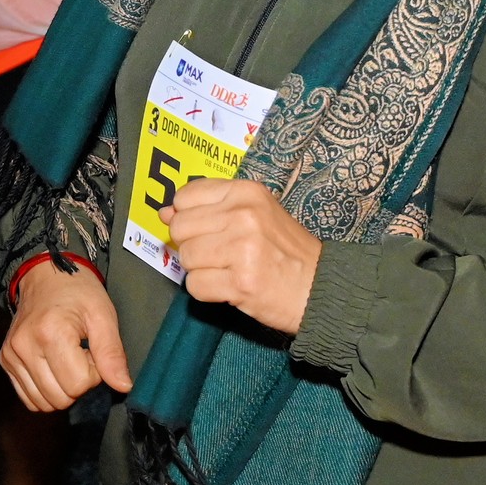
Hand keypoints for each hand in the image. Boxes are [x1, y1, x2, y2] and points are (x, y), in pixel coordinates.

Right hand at [2, 259, 130, 411]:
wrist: (45, 276)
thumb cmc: (78, 292)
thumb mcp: (103, 316)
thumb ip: (112, 353)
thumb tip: (123, 386)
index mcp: (50, 333)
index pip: (78, 384)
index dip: (93, 373)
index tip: (91, 351)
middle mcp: (24, 346)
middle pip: (60, 398)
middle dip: (77, 383)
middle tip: (80, 356)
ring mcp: (11, 355)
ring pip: (43, 403)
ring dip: (61, 389)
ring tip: (66, 360)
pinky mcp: (5, 361)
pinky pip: (28, 398)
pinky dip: (45, 392)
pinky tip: (52, 368)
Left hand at [163, 178, 321, 333]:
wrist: (320, 287)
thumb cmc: (286, 251)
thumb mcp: (255, 214)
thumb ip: (209, 209)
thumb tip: (164, 212)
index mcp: (246, 192)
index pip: (185, 197)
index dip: (189, 218)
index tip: (208, 230)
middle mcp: (243, 215)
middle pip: (180, 229)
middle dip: (194, 246)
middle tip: (221, 255)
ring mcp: (241, 249)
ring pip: (187, 258)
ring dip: (202, 270)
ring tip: (230, 271)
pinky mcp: (240, 282)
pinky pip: (195, 286)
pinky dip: (208, 292)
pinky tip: (231, 288)